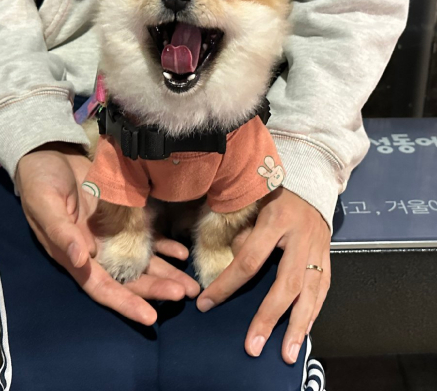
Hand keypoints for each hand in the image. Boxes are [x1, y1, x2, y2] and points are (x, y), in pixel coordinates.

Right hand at [16, 143, 200, 325]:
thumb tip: (81, 259)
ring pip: (142, 263)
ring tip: (191, 285)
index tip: (150, 317)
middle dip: (155, 290)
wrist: (48, 155)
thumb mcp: (45, 204)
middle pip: (129, 280)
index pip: (102, 287)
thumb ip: (62, 232)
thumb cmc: (40, 181)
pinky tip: (181, 253)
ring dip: (166, 274)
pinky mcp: (122, 218)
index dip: (125, 303)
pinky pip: (146, 237)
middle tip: (185, 294)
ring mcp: (111, 236)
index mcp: (74, 256)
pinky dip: (164, 246)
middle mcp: (95, 252)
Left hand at [197, 188, 330, 363]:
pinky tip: (302, 334)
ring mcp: (319, 250)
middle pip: (286, 285)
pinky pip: (322, 291)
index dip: (226, 285)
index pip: (248, 260)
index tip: (206, 304)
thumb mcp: (250, 203)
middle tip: (252, 346)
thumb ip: (242, 236)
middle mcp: (301, 239)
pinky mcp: (329, 258)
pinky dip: (313, 314)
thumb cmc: (271, 194)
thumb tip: (237, 270)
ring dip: (298, 326)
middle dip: (269, 319)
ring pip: (311, 294)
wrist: (310, 181)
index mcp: (276, 221)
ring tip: (286, 354)